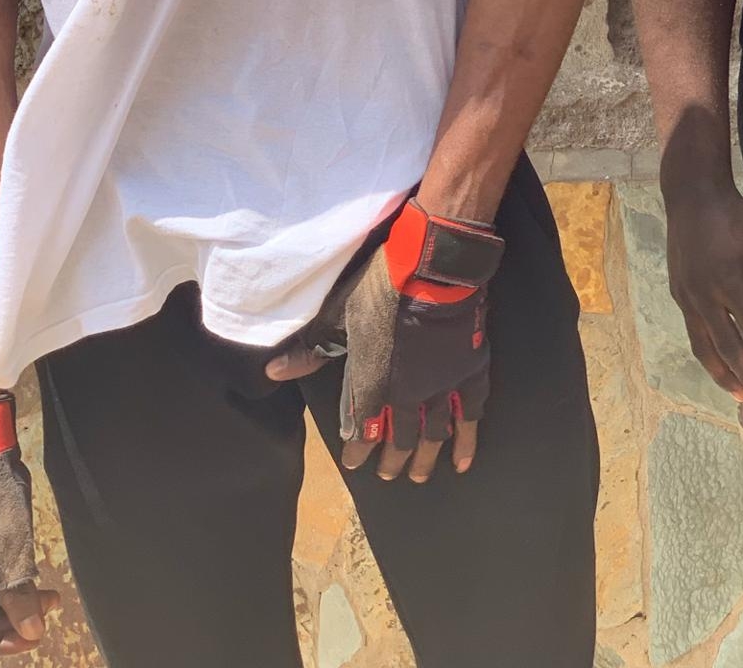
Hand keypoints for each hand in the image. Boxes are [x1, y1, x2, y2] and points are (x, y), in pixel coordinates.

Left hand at [266, 198, 502, 484]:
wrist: (435, 267)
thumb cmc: (382, 287)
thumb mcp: (340, 314)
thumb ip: (312, 349)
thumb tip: (272, 372)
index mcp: (375, 384)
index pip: (362, 430)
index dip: (357, 451)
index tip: (353, 463)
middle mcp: (410, 395)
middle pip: (401, 438)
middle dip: (392, 459)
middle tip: (388, 475)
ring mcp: (443, 386)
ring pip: (434, 434)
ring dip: (425, 457)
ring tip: (420, 475)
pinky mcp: (471, 372)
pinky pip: (471, 415)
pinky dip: (467, 439)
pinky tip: (463, 460)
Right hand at [664, 182, 742, 404]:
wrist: (691, 195)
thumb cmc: (733, 217)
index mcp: (727, 278)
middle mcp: (702, 292)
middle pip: (726, 345)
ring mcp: (686, 295)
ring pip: (703, 347)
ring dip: (723, 375)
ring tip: (741, 396)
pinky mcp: (677, 294)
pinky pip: (693, 333)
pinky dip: (708, 355)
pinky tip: (720, 366)